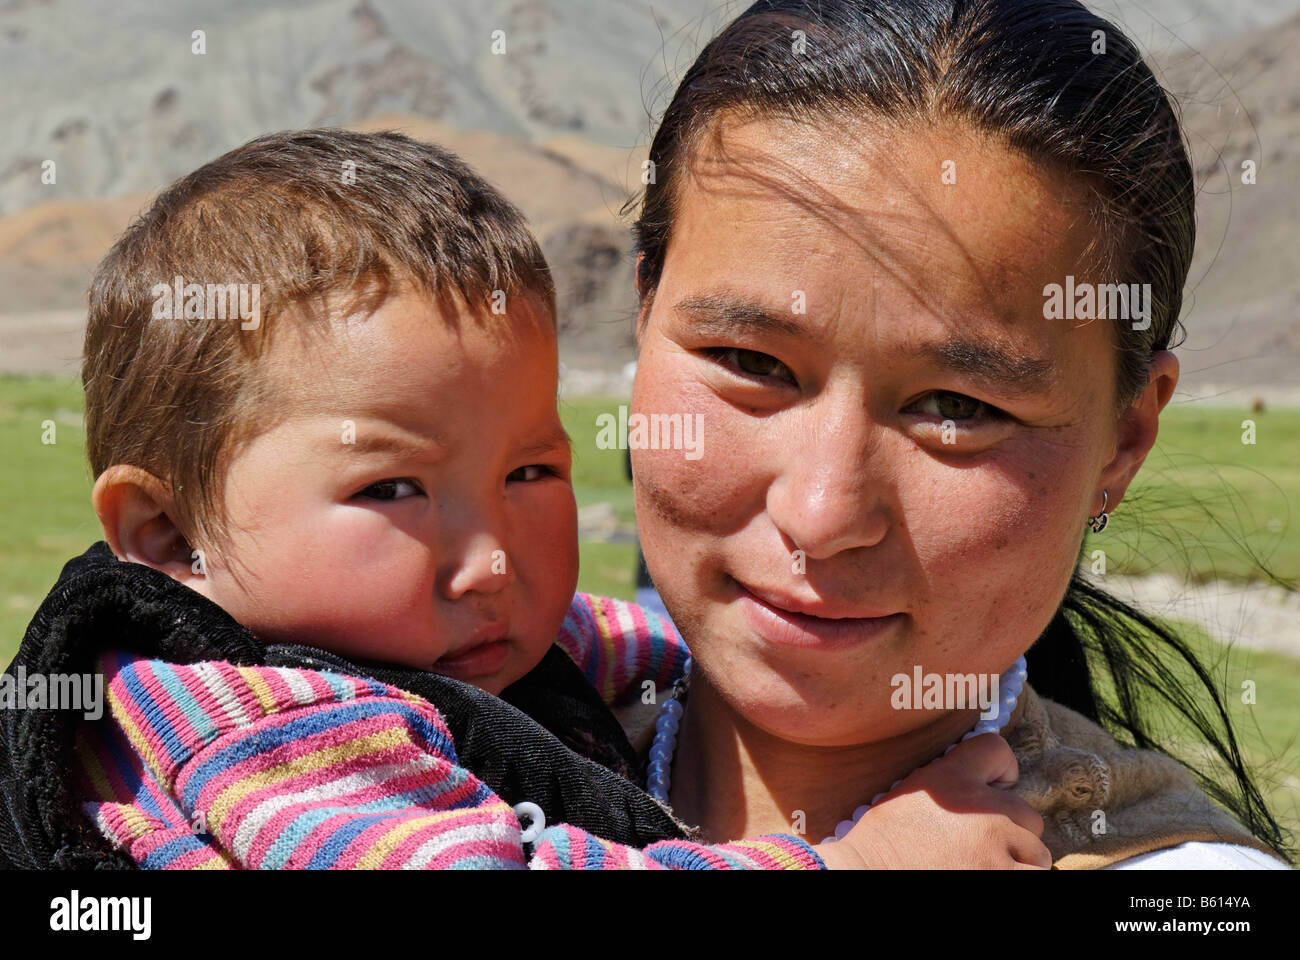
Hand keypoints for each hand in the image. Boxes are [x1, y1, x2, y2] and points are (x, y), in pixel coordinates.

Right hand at [813, 733, 1050, 868]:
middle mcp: (982, 809)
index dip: (999, 773)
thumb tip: (978, 785)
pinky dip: (1014, 876)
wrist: (865, 872)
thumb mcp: (907, 793)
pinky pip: (1033, 876)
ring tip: (984, 866)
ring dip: (1017, 862)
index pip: (998, 751)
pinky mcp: (1001, 877)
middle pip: (1028, 813)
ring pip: (1036, 853)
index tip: (989, 792)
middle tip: (980, 846)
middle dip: (1010, 831)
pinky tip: (986, 873)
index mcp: (951, 779)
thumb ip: (946, 785)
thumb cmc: (882, 842)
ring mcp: (996, 849)